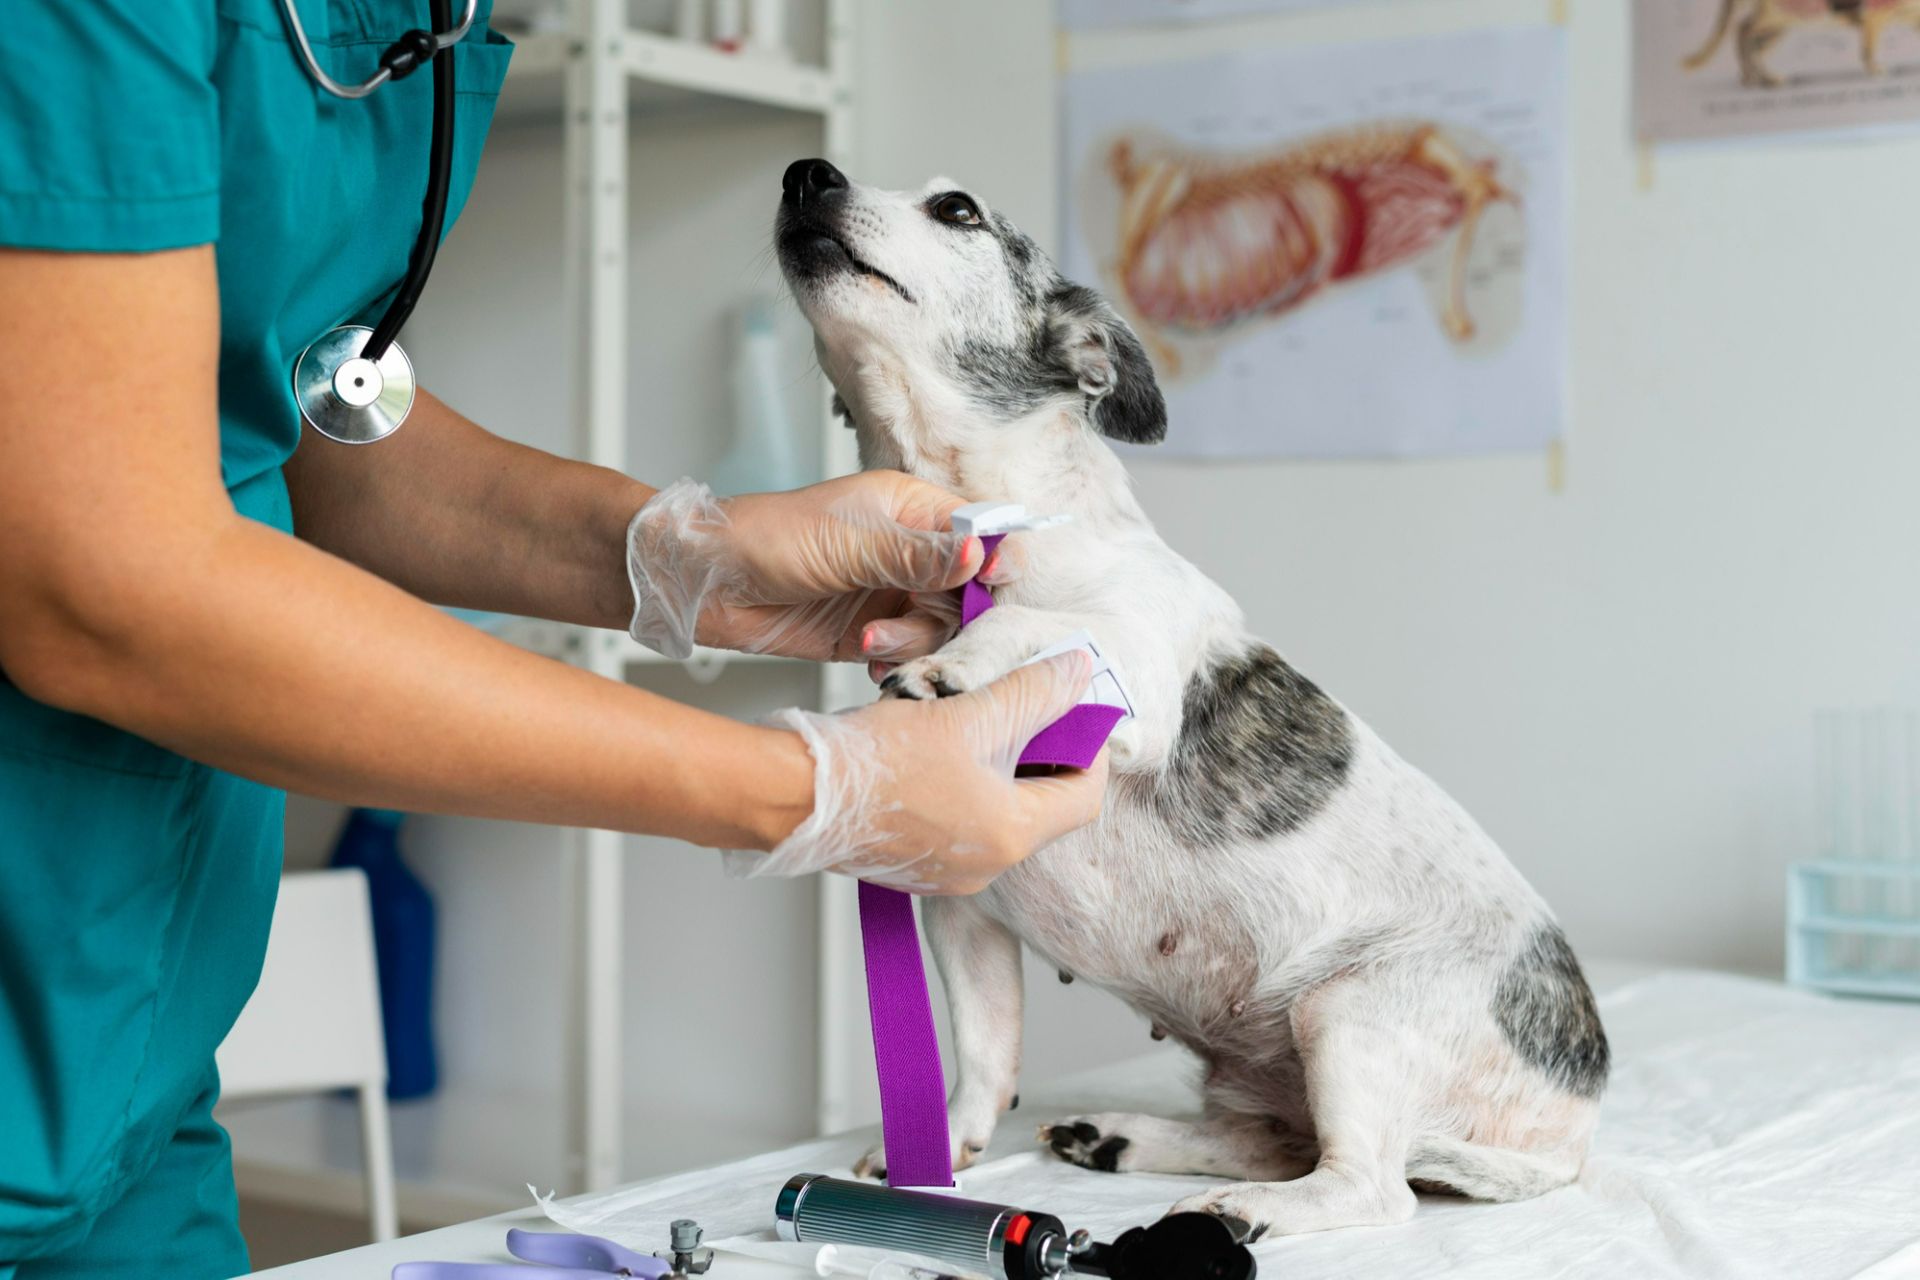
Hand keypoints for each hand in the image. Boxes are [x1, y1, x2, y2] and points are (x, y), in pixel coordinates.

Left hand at [625, 473, 1018, 661]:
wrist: (705, 584)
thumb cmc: (764, 539)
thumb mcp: (847, 544)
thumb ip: (916, 554)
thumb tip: (979, 550)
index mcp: (910, 508)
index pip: (980, 529)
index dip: (995, 559)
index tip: (994, 586)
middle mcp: (909, 551)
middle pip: (969, 588)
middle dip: (953, 615)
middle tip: (920, 628)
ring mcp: (891, 593)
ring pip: (942, 627)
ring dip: (914, 642)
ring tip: (871, 640)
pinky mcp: (871, 631)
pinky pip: (909, 653)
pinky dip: (896, 662)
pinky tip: (868, 658)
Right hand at [731, 653, 1107, 893]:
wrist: (793, 794)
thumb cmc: (875, 760)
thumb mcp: (968, 714)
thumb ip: (1032, 691)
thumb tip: (1077, 671)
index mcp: (1011, 835)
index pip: (1085, 796)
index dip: (1089, 748)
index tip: (1073, 710)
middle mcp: (987, 867)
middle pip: (1044, 805)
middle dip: (1042, 752)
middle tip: (1024, 705)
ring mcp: (950, 872)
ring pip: (1001, 812)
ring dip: (1002, 766)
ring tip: (977, 719)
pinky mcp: (918, 865)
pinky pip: (963, 824)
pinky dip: (967, 786)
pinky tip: (941, 748)